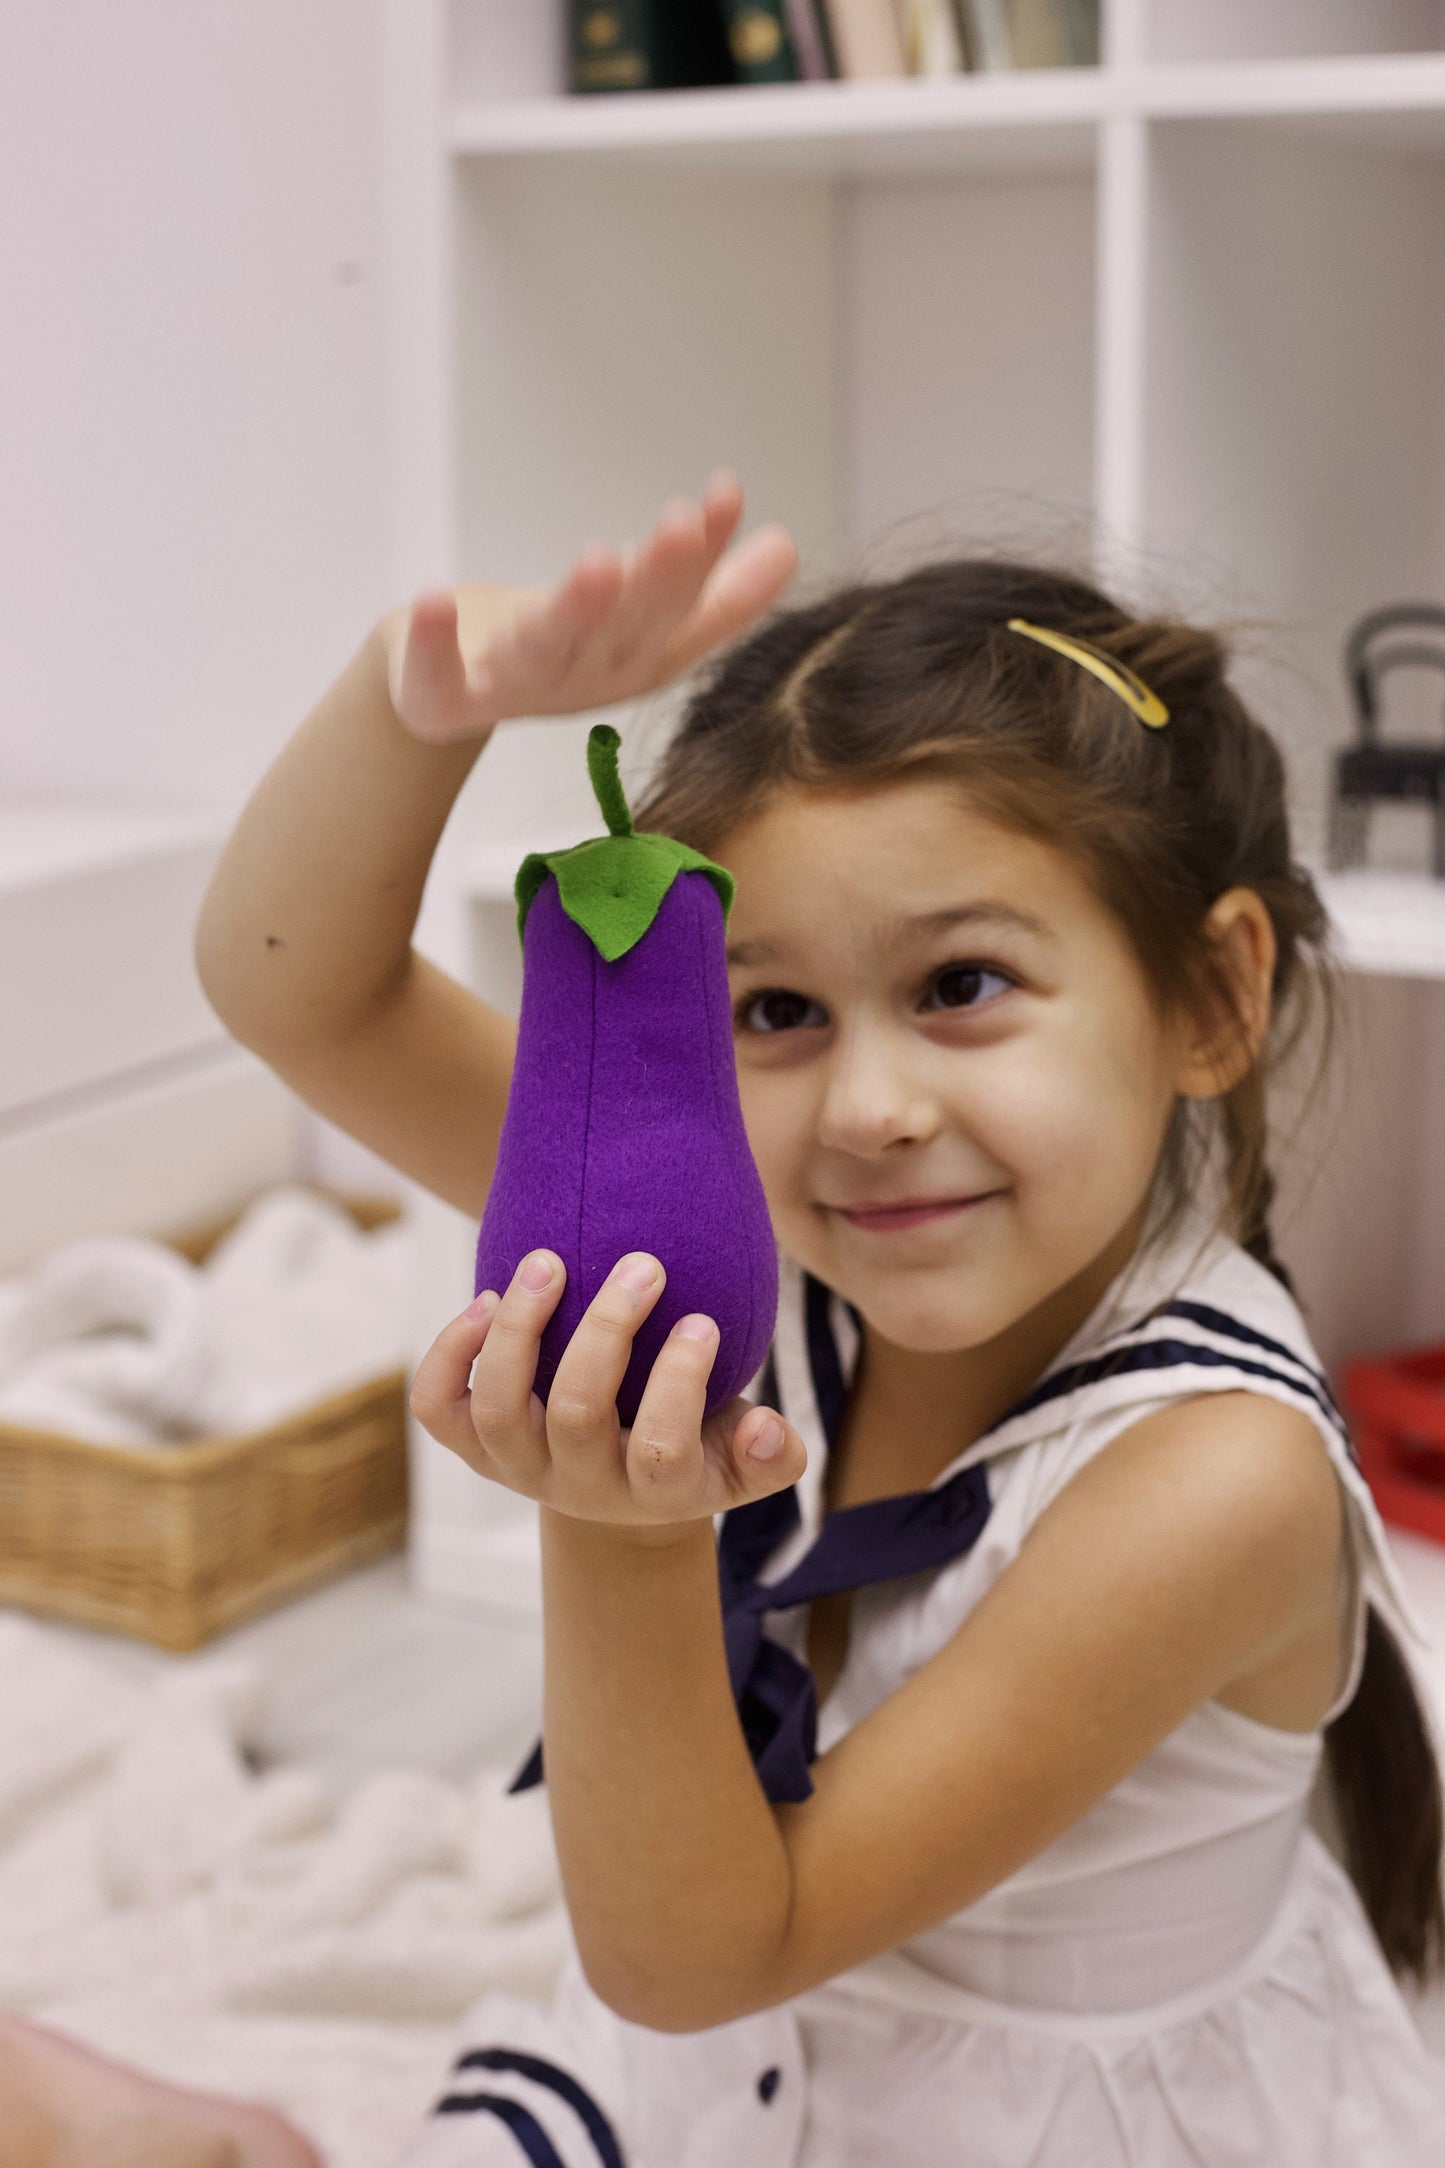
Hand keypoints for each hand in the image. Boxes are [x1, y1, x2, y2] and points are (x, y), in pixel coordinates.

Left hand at [380, 472, 799, 745]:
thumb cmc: (551, 646)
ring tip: (598, 562)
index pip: (682, 610)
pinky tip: (433, 599)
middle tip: (680, 523)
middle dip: (656, 579)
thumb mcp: (639, 620)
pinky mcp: (443, 698)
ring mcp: (512, 689)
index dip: (709, 560)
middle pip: (625, 629)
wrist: (447, 695)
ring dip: (574, 609)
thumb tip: (787, 545)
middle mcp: (582, 678)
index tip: (724, 492)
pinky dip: (434, 640)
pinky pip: (437, 675)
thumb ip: (714, 594)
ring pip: (549, 649)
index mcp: (635, 660)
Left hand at [407, 1247, 805, 1529]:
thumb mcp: (741, 1462)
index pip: (664, 1448)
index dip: (682, 1382)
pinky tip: (485, 1299)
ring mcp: (518, 1466)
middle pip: (576, 1414)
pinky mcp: (475, 1445)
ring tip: (547, 1262)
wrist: (621, 1492)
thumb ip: (771, 1454)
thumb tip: (769, 1429)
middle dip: (607, 1331)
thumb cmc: (695, 1450)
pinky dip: (449, 1354)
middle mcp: (578, 1484)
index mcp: (654, 1492)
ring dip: (519, 1329)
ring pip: (499, 1407)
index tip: (703, 1319)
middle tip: (643, 1264)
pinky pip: (438, 1407)